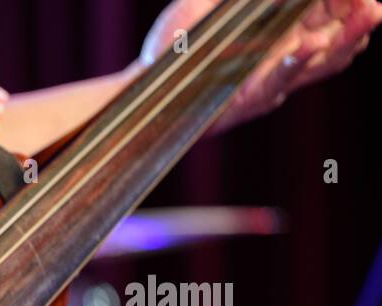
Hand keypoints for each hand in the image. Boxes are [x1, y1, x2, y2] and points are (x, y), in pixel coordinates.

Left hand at [142, 0, 380, 129]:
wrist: (142, 85)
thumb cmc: (179, 43)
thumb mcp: (209, 1)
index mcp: (284, 28)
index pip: (333, 8)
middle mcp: (285, 55)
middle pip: (339, 36)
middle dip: (362, 19)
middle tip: (375, 5)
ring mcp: (270, 79)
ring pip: (320, 63)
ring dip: (345, 40)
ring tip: (365, 16)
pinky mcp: (248, 100)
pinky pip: (277, 83)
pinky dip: (294, 65)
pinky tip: (308, 46)